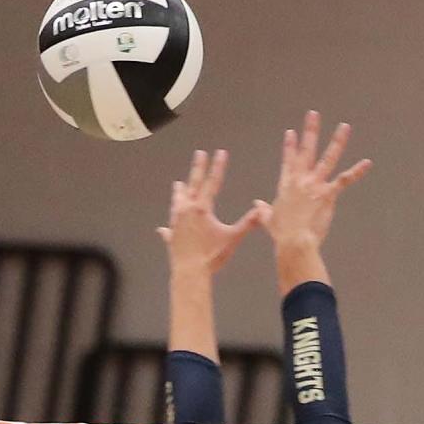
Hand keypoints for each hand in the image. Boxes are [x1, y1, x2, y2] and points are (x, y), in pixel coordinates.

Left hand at [158, 149, 258, 273]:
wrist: (190, 271)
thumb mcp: (232, 238)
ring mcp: (177, 221)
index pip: (212, 182)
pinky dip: (169, 225)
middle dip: (198, 168)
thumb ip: (246, 224)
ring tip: (178, 183)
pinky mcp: (171, 235)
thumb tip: (260, 211)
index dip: (218, 166)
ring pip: (178, 200)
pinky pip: (169, 227)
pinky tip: (163, 228)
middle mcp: (187, 210)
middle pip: (193, 184)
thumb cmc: (211, 256)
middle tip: (199, 154)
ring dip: (179, 191)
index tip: (220, 152)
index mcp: (202, 208)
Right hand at [254, 110, 371, 248]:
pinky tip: (367, 163)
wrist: (294, 241)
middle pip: (307, 150)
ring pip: (328, 158)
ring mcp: (316, 185)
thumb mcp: (268, 220)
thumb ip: (263, 210)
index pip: (289, 160)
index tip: (291, 133)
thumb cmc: (282, 234)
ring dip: (337, 141)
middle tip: (313, 114)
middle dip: (310, 131)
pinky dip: (357, 171)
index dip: (290, 146)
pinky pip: (345, 180)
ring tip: (344, 127)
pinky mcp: (328, 194)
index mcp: (287, 185)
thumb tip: (257, 205)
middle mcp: (301, 180)